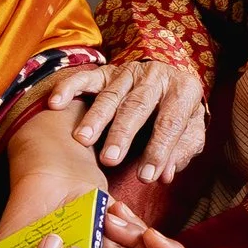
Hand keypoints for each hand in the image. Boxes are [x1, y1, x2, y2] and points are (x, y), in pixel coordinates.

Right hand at [46, 61, 206, 182]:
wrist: (170, 80)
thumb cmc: (179, 114)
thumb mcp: (191, 130)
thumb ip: (182, 151)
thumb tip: (165, 174)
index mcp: (183, 90)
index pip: (171, 122)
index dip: (159, 150)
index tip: (146, 177)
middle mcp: (156, 75)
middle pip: (137, 106)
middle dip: (122, 134)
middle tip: (110, 160)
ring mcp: (129, 72)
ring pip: (110, 95)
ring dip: (95, 118)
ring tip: (83, 140)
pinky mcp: (107, 71)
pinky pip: (85, 78)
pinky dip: (69, 88)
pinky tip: (56, 104)